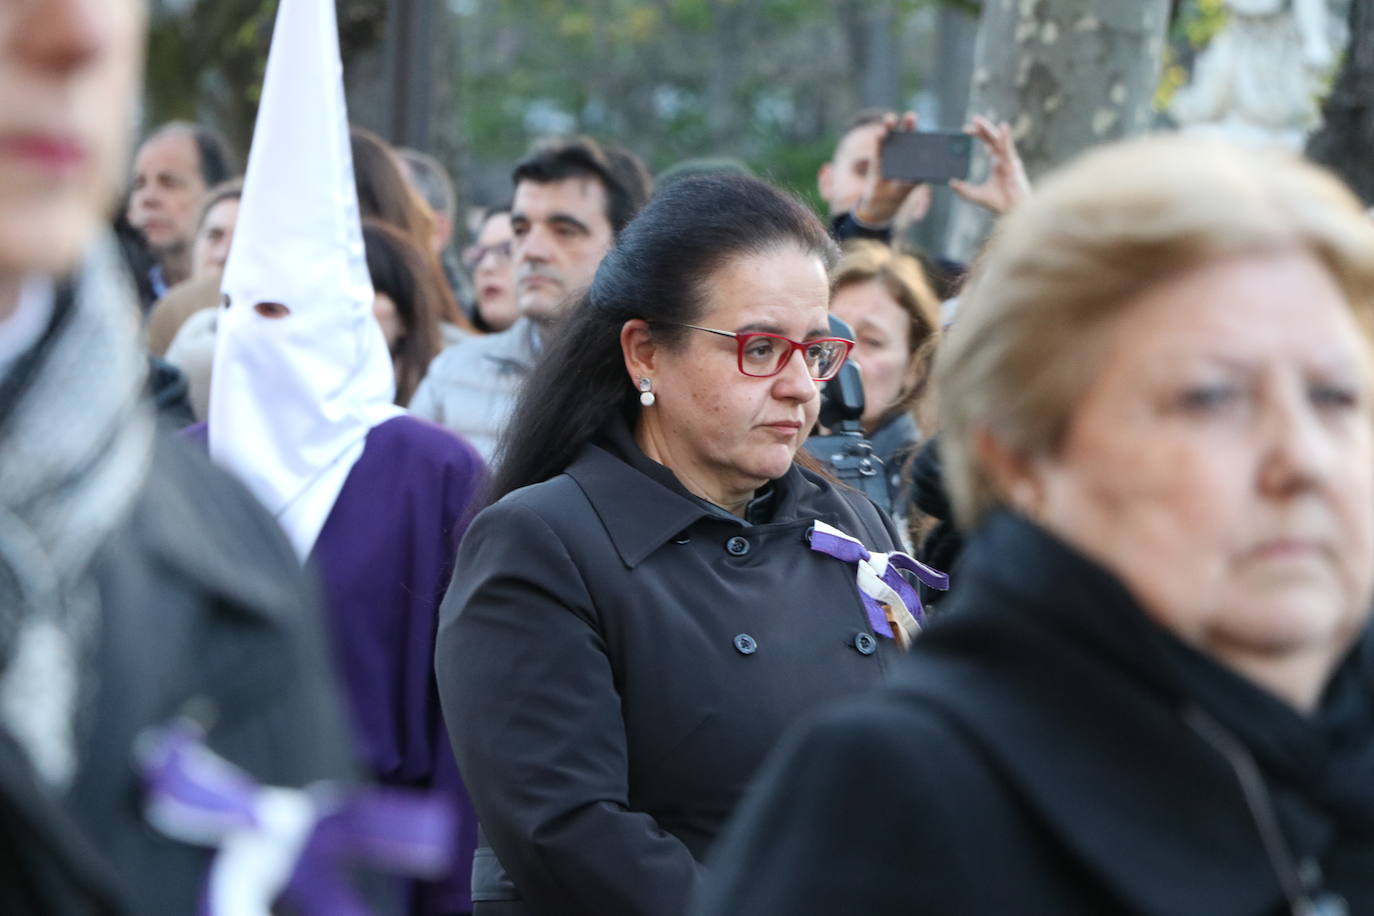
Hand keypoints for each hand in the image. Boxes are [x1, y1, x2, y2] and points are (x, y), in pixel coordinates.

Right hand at [853, 111, 921, 226]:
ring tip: (890, 119)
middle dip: (909, 124)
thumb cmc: (901, 190)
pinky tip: (880, 133)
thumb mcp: (912, 185)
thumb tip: (925, 172)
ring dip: (890, 126)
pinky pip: (879, 145)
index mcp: (915, 153)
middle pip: (907, 133)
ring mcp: (889, 150)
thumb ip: (917, 177)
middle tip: (911, 116)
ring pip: (891, 135)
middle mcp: (903, 148)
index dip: (925, 132)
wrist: (883, 200)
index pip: (921, 138)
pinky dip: (880, 139)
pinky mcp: (878, 155)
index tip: (930, 129)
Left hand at [950, 116, 1029, 215]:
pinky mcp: (1013, 166)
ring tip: (979, 120)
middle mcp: (1004, 159)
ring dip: (989, 129)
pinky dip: (1005, 138)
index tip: (965, 129)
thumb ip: (964, 189)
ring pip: (999, 140)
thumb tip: (950, 182)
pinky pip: (1008, 149)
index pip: (988, 144)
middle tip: (973, 119)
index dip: (979, 135)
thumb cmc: (999, 203)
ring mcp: (1009, 161)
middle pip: (993, 139)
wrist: (1011, 212)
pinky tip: (1002, 128)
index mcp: (997, 163)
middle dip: (983, 128)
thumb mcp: (976, 195)